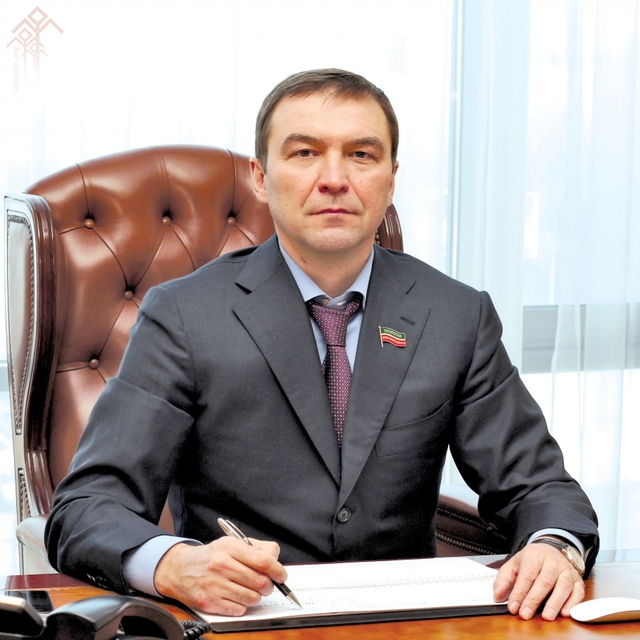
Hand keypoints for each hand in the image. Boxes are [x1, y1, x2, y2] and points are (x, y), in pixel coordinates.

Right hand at [153, 537, 287, 615]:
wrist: (180, 569)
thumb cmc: (211, 557)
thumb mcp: (231, 543)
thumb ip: (256, 549)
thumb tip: (275, 560)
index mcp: (229, 547)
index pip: (263, 561)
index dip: (277, 570)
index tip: (281, 575)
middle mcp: (221, 565)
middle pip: (260, 582)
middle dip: (268, 586)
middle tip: (266, 584)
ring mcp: (215, 585)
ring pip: (252, 598)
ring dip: (255, 596)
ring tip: (248, 589)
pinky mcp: (209, 602)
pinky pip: (239, 609)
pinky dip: (242, 605)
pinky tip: (236, 596)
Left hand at [493, 541, 584, 620]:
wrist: (551, 550)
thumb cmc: (532, 561)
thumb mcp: (514, 564)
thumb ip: (504, 579)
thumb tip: (498, 596)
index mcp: (534, 555)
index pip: (527, 575)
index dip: (520, 592)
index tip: (513, 607)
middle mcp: (552, 561)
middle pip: (544, 581)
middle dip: (534, 600)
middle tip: (525, 614)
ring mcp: (566, 570)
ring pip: (562, 586)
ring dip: (555, 603)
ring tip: (546, 616)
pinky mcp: (577, 579)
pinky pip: (578, 592)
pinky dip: (573, 603)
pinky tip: (565, 613)